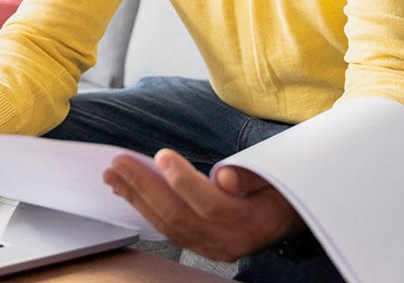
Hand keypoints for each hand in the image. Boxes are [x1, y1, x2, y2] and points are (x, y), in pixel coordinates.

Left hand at [103, 148, 305, 261]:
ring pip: (169, 225)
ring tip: (113, 175)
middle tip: (118, 164)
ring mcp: (213, 247)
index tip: (162, 155)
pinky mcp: (201, 246)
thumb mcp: (277, 174)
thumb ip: (250, 175)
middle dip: (145, 188)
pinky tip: (127, 191)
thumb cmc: (281, 187)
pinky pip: (168, 229)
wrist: (290, 217)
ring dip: (137, 198)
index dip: (184, 181)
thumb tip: (222, 176)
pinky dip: (145, 209)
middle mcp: (230, 241)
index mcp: (252, 221)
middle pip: (180, 217)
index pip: (211, 205)